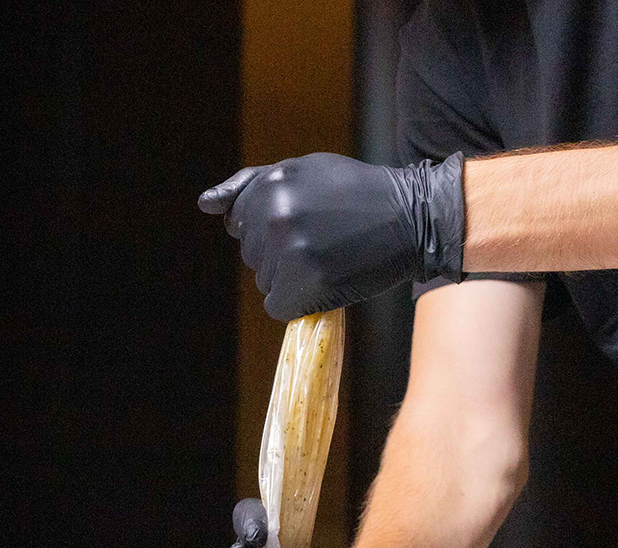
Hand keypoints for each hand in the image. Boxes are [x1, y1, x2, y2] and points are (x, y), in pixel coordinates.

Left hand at [199, 151, 465, 320]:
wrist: (413, 217)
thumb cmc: (356, 193)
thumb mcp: (304, 171)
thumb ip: (250, 185)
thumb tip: (204, 204)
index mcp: (271, 184)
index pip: (239, 221)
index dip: (272, 226)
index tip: (305, 221)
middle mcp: (274, 215)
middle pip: (251, 253)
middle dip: (280, 251)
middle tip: (324, 238)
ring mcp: (288, 251)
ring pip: (264, 280)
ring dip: (291, 277)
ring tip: (330, 255)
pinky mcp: (303, 284)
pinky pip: (278, 306)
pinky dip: (299, 302)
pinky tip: (327, 281)